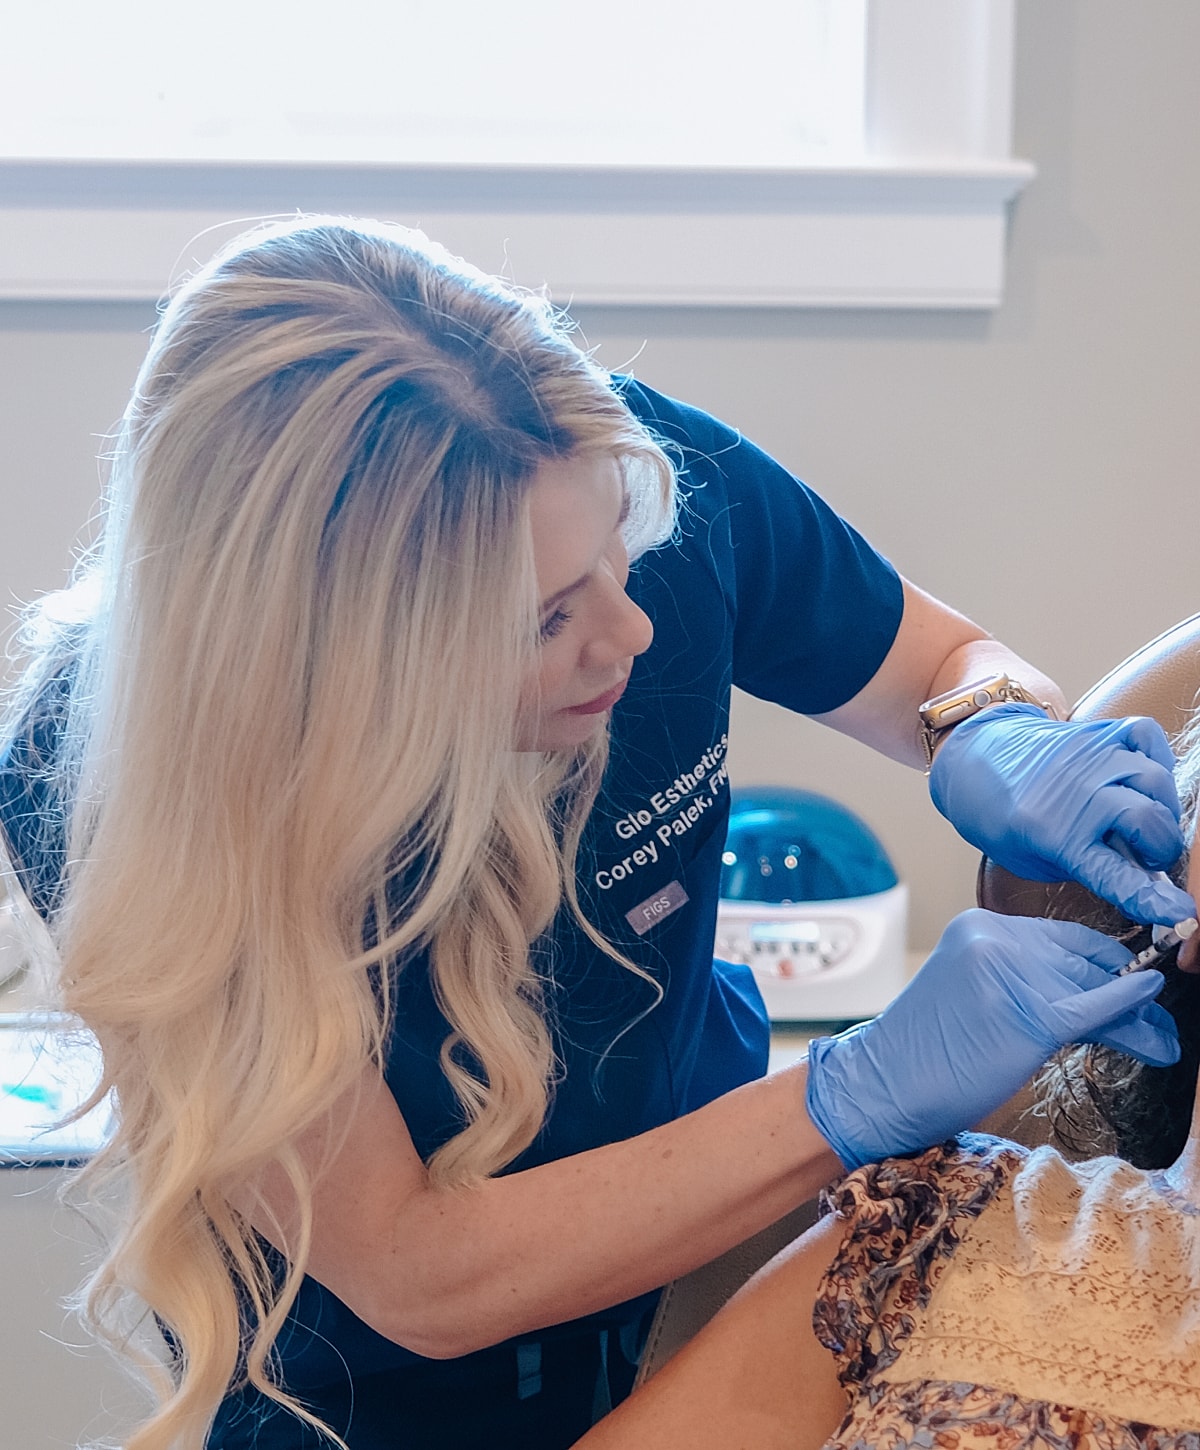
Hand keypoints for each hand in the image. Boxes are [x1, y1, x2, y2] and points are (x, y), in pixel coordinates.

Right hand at [806, 908, 1178, 1170]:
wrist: (882, 1083)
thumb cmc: (924, 1052)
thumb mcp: (975, 999)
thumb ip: (1025, 984)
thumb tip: (1098, 996)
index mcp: (979, 927)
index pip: (1064, 936)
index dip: (1107, 961)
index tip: (1137, 983)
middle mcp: (996, 939)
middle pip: (1084, 963)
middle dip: (1129, 993)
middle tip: (1160, 1019)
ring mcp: (1011, 973)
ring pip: (1095, 989)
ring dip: (1138, 1016)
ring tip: (1166, 1040)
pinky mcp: (1026, 1015)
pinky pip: (1094, 1011)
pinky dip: (1130, 1008)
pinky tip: (1152, 1006)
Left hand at [929, 703, 1193, 925]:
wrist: (973, 762)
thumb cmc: (1000, 820)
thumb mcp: (1034, 861)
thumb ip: (1088, 868)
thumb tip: (1146, 877)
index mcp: (1053, 836)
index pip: (1114, 873)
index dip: (1153, 898)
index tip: (1180, 912)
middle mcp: (1075, 793)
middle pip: (1146, 820)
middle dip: (1162, 849)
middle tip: (1151, 857)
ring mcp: (1089, 757)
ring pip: (1155, 781)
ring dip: (1163, 810)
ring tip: (1146, 823)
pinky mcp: (1097, 731)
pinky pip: (1147, 737)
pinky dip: (1157, 760)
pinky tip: (1143, 783)